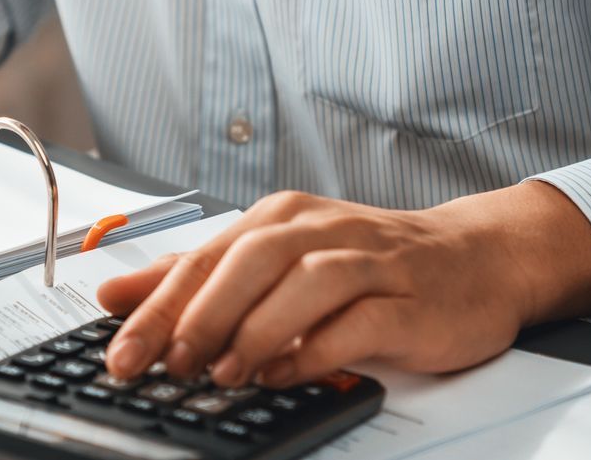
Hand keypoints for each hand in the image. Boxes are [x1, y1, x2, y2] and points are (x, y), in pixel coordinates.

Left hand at [96, 182, 590, 387]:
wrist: (474, 259)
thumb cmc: (368, 263)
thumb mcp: (273, 260)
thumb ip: (196, 277)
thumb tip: (115, 293)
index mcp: (281, 218)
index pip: (205, 258)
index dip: (158, 307)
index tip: (122, 353)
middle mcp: (321, 230)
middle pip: (249, 262)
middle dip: (200, 317)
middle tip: (168, 364)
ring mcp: (370, 262)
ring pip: (304, 284)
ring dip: (257, 330)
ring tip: (225, 373)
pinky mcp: (410, 300)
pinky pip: (359, 321)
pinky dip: (318, 348)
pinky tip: (288, 371)